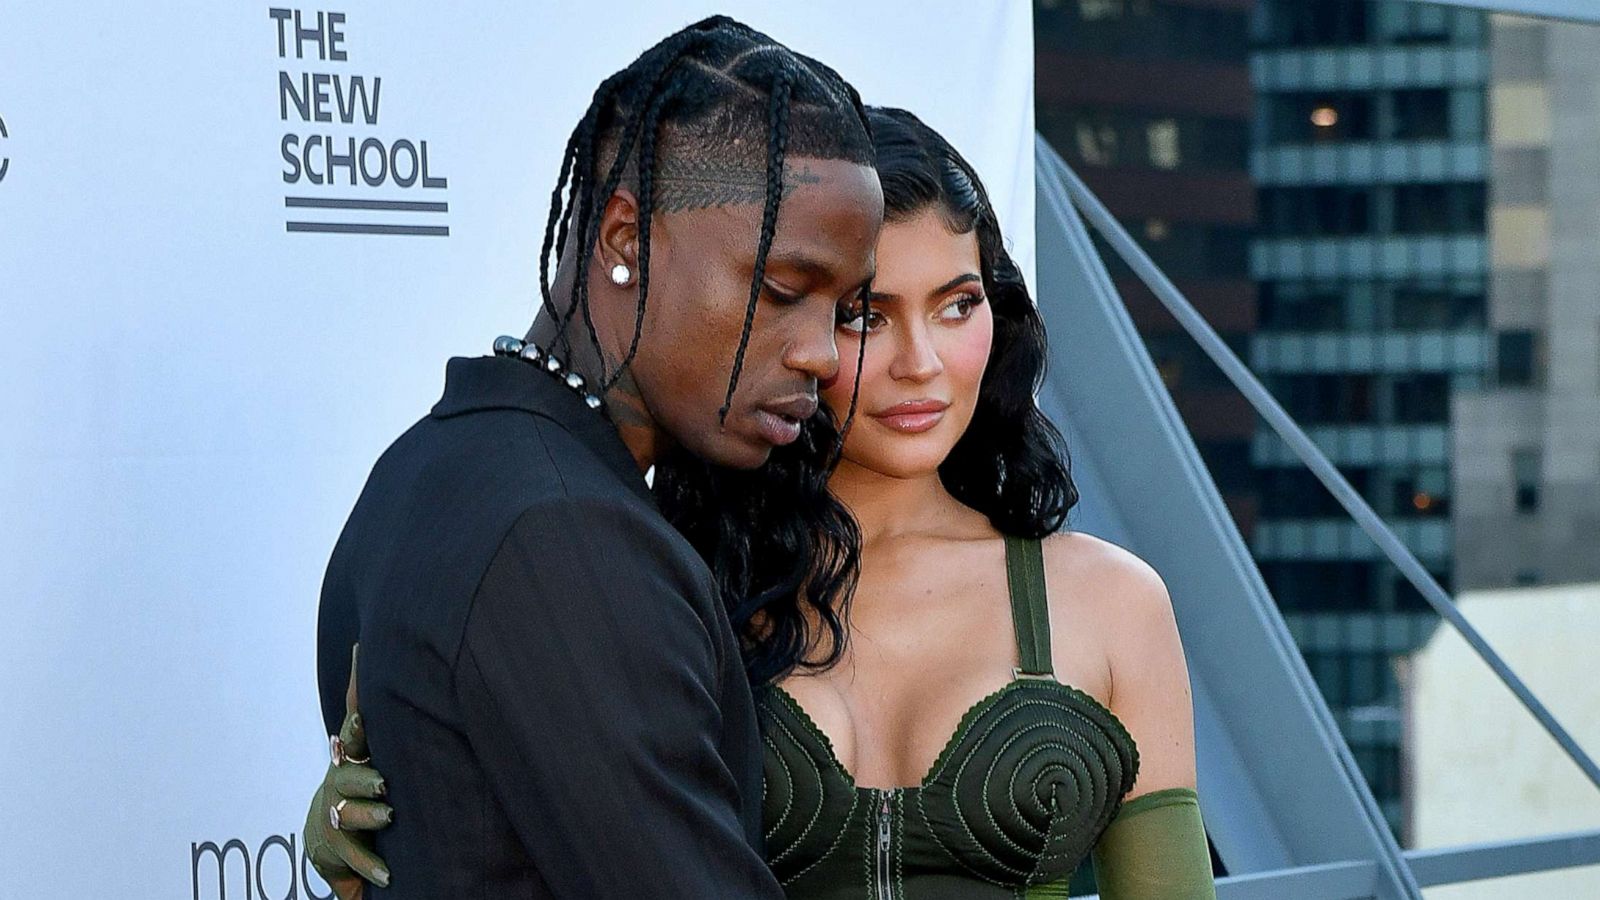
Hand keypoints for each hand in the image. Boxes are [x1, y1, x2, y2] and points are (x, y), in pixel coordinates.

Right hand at [303, 645, 394, 898]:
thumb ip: (381, 717)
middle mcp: (341, 782)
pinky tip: (387, 877)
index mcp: (353, 756)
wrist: (326, 835)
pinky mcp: (337, 848)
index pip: (356, 726)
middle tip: (386, 780)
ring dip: (368, 815)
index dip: (359, 705)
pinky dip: (370, 868)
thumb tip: (391, 658)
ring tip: (388, 815)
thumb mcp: (372, 750)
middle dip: (366, 776)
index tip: (367, 694)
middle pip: (351, 776)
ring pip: (349, 813)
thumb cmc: (362, 785)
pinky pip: (354, 858)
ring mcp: (336, 814)